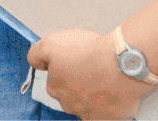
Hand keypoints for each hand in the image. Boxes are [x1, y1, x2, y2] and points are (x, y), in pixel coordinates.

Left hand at [28, 29, 151, 120]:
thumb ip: (37, 55)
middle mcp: (70, 105)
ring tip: (107, 78)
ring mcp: (90, 113)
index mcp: (55, 88)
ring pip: (90, 105)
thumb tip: (35, 63)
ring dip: (95, 95)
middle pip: (72, 96)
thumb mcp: (51, 44)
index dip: (65, 70)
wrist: (122, 63)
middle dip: (79, 85)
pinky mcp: (111, 118)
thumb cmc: (88, 53)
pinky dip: (111, 105)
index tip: (75, 61)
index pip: (55, 82)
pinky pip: (109, 114)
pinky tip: (116, 92)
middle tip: (91, 69)